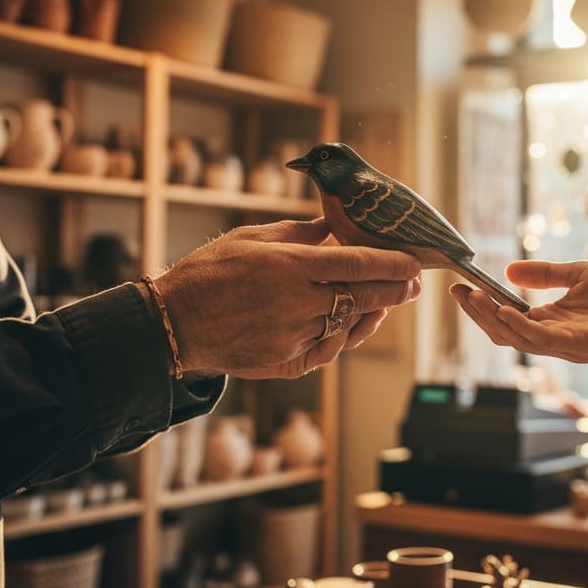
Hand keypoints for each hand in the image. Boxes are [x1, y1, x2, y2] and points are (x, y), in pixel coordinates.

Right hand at [154, 218, 420, 379]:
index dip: (392, 264)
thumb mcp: (250, 237)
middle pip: (363, 297)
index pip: (356, 263)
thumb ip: (296, 233)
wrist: (172, 323)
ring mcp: (292, 337)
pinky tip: (353, 327)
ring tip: (385, 304)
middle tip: (413, 285)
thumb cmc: (208, 273)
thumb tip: (331, 225)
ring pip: (348, 326)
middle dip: (394, 291)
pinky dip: (342, 338)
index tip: (415, 263)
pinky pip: (326, 352)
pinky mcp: (283, 363)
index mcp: (290, 266)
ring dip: (371, 315)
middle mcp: (297, 303)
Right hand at [449, 260, 587, 362]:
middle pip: (504, 333)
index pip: (506, 319)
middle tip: (456, 291)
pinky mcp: (582, 347)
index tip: (458, 284)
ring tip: (472, 296)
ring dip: (491, 319)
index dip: (481, 304)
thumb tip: (508, 271)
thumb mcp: (578, 274)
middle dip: (478, 313)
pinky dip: (519, 326)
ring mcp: (567, 347)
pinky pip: (542, 340)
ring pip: (517, 340)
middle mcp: (555, 339)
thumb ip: (545, 275)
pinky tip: (504, 309)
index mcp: (552, 322)